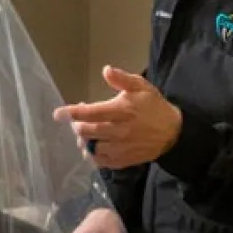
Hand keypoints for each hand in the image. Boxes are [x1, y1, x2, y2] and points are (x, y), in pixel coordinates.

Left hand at [54, 65, 181, 167]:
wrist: (173, 133)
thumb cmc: (153, 107)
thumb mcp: (141, 87)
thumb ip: (122, 79)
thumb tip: (106, 70)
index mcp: (122, 110)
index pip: (91, 113)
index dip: (72, 113)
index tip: (58, 114)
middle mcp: (119, 131)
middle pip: (87, 132)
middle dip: (76, 126)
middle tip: (76, 121)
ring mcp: (121, 148)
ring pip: (92, 148)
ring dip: (83, 141)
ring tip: (84, 135)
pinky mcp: (124, 160)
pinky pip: (101, 162)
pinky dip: (92, 156)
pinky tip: (93, 148)